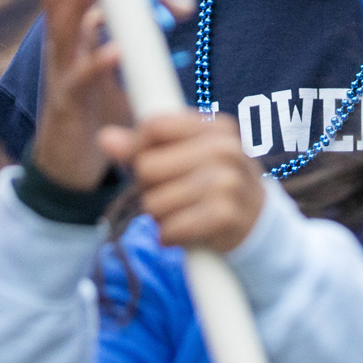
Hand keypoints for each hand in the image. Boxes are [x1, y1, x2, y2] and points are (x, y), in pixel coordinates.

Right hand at [31, 0, 132, 190]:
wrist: (67, 167)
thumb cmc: (94, 109)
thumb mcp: (119, 64)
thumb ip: (146, 32)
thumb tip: (185, 5)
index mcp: (70, 33)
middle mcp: (59, 46)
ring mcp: (59, 73)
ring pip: (64, 30)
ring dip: (81, 3)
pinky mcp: (67, 104)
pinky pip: (82, 78)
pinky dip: (99, 62)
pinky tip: (117, 50)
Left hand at [100, 112, 265, 254]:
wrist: (258, 223)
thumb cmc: (213, 182)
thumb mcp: (188, 155)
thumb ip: (143, 146)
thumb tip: (104, 138)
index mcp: (216, 127)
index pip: (155, 126)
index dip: (137, 146)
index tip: (142, 161)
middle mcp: (224, 150)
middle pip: (148, 167)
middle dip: (148, 187)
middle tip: (168, 193)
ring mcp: (226, 183)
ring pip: (154, 202)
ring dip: (158, 216)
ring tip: (180, 213)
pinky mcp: (223, 216)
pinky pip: (169, 229)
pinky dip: (169, 236)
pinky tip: (185, 231)